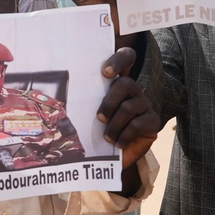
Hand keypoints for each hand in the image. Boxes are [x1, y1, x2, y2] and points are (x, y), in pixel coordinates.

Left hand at [97, 47, 159, 166]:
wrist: (115, 156)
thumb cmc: (99, 132)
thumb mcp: (90, 115)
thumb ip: (86, 101)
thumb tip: (61, 97)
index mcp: (117, 83)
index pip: (126, 58)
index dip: (118, 60)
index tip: (105, 73)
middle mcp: (133, 90)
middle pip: (126, 84)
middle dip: (109, 102)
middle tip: (99, 118)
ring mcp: (145, 104)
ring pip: (129, 107)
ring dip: (114, 125)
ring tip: (107, 138)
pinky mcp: (152, 121)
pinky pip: (138, 124)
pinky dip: (124, 135)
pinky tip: (118, 144)